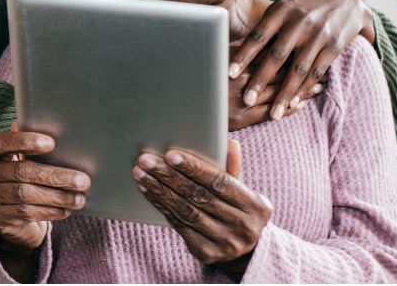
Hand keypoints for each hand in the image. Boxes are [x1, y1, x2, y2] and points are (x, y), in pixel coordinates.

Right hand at [0, 123, 90, 253]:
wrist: (3, 219)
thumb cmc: (16, 183)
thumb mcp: (17, 163)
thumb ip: (28, 148)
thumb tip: (54, 128)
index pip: (2, 142)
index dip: (25, 141)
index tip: (51, 143)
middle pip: (20, 171)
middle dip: (54, 176)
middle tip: (81, 180)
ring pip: (25, 195)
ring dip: (57, 197)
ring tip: (79, 198)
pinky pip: (25, 213)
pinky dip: (49, 212)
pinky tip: (65, 210)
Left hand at [133, 140, 270, 274]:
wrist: (244, 248)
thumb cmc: (237, 207)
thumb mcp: (242, 188)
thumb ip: (232, 167)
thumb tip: (229, 143)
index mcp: (256, 206)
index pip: (221, 182)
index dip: (195, 168)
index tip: (171, 155)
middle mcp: (244, 227)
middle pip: (199, 196)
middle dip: (169, 176)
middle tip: (146, 160)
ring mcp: (225, 243)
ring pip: (185, 211)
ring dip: (159, 190)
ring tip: (140, 172)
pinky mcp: (207, 253)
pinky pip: (178, 225)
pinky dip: (160, 205)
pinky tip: (147, 190)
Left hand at [229, 0, 367, 120]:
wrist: (344, 2)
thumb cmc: (301, 9)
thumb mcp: (281, 10)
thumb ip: (263, 29)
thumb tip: (232, 51)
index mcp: (280, 11)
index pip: (257, 37)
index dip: (243, 56)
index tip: (228, 74)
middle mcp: (298, 22)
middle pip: (276, 56)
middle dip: (260, 80)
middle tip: (246, 100)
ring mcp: (318, 35)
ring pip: (297, 69)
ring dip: (284, 93)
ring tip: (273, 114)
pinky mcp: (334, 46)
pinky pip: (316, 72)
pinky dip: (304, 89)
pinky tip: (294, 104)